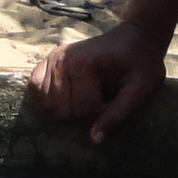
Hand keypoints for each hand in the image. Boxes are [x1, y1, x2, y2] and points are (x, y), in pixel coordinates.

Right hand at [23, 19, 169, 142]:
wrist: (134, 38)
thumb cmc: (141, 62)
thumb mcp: (140, 89)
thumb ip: (117, 114)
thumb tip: (95, 139)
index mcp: (84, 65)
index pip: (82, 110)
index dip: (101, 116)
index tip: (115, 103)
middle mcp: (62, 61)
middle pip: (63, 111)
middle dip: (84, 117)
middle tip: (103, 103)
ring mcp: (52, 60)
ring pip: (50, 105)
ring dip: (69, 110)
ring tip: (89, 99)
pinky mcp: (48, 62)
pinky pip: (36, 89)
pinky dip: (50, 100)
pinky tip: (68, 97)